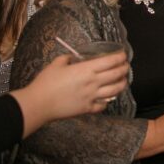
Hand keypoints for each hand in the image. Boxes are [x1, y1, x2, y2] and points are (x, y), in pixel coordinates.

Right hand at [11, 51, 129, 137]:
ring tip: (123, 81)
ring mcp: (92, 96)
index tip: (123, 55)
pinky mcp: (87, 108)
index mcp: (86, 69)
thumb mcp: (56, 64)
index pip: (111, 61)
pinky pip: (103, 105)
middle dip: (124, 69)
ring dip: (122, 84)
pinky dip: (107, 101)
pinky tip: (107, 98)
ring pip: (115, 90)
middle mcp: (93, 82)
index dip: (120, 57)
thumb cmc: (45, 83)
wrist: (38, 104)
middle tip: (126, 66)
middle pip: (116, 74)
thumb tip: (73, 57)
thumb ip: (67, 58)